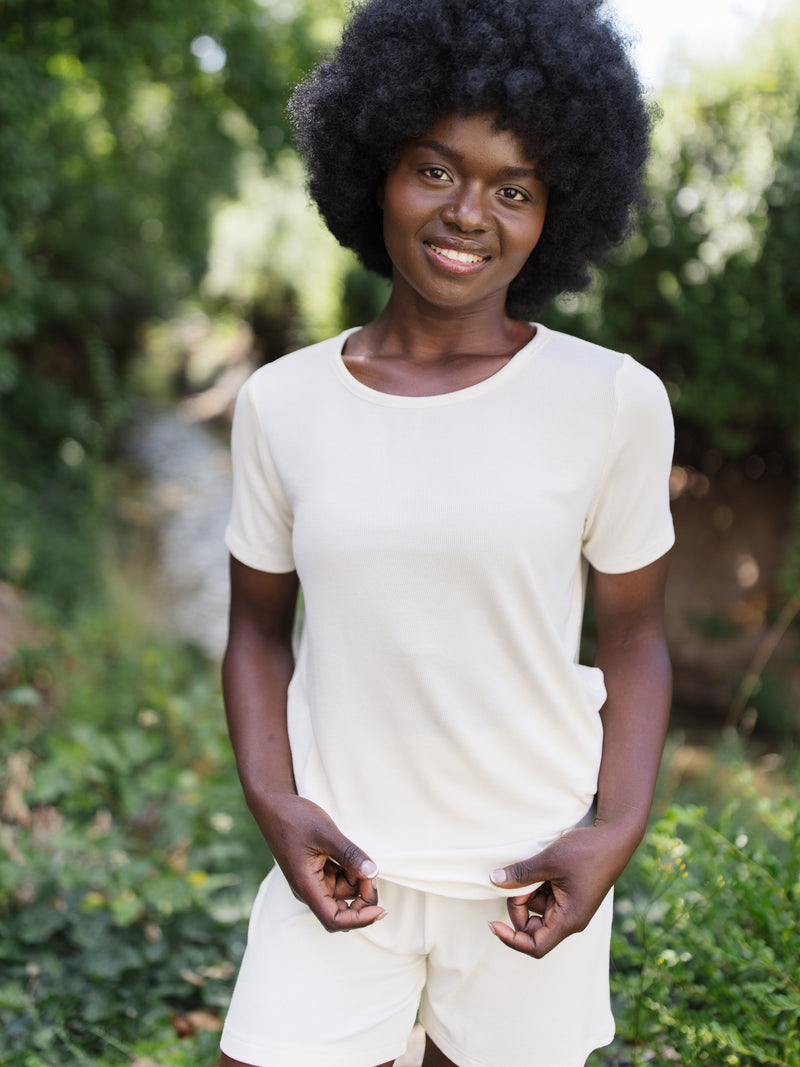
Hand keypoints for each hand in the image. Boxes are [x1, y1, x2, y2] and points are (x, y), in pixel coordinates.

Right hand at [263, 794, 385, 931]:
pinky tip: (348, 853)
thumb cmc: (294, 818)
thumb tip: (373, 873)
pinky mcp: (317, 871)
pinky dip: (350, 870)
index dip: (360, 920)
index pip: (334, 920)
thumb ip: (349, 854)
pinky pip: (339, 879)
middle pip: (343, 909)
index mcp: (306, 886)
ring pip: (344, 892)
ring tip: (356, 853)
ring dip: (357, 878)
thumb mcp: (326, 833)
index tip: (380, 909)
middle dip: (362, 895)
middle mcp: (309, 890)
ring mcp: (312, 881)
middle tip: (370, 869)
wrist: (274, 805)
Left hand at [488, 823, 636, 957]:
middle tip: (518, 878)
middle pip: (532, 926)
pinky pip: (545, 896)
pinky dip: (537, 883)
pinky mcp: (569, 894)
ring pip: (537, 908)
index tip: (492, 924)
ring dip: (528, 889)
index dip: (511, 939)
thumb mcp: (548, 861)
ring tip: (538, 866)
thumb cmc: (586, 852)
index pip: (535, 946)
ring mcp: (570, 906)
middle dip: (519, 904)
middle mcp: (569, 918)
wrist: (614, 837)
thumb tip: (494, 880)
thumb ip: (521, 874)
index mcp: (568, 919)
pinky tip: (543, 865)